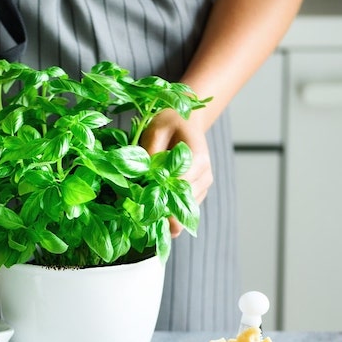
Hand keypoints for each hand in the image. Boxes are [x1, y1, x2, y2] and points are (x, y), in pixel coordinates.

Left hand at [141, 109, 212, 237]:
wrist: (186, 121)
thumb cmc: (171, 123)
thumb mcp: (157, 129)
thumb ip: (152, 152)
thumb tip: (143, 175)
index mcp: (198, 160)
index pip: (178, 186)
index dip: (158, 195)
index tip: (138, 202)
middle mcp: (204, 176)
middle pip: (181, 202)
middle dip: (159, 210)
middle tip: (137, 218)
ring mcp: (203, 187)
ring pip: (183, 210)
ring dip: (163, 215)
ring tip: (141, 219)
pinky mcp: (197, 193)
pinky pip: (183, 210)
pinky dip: (168, 214)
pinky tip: (151, 218)